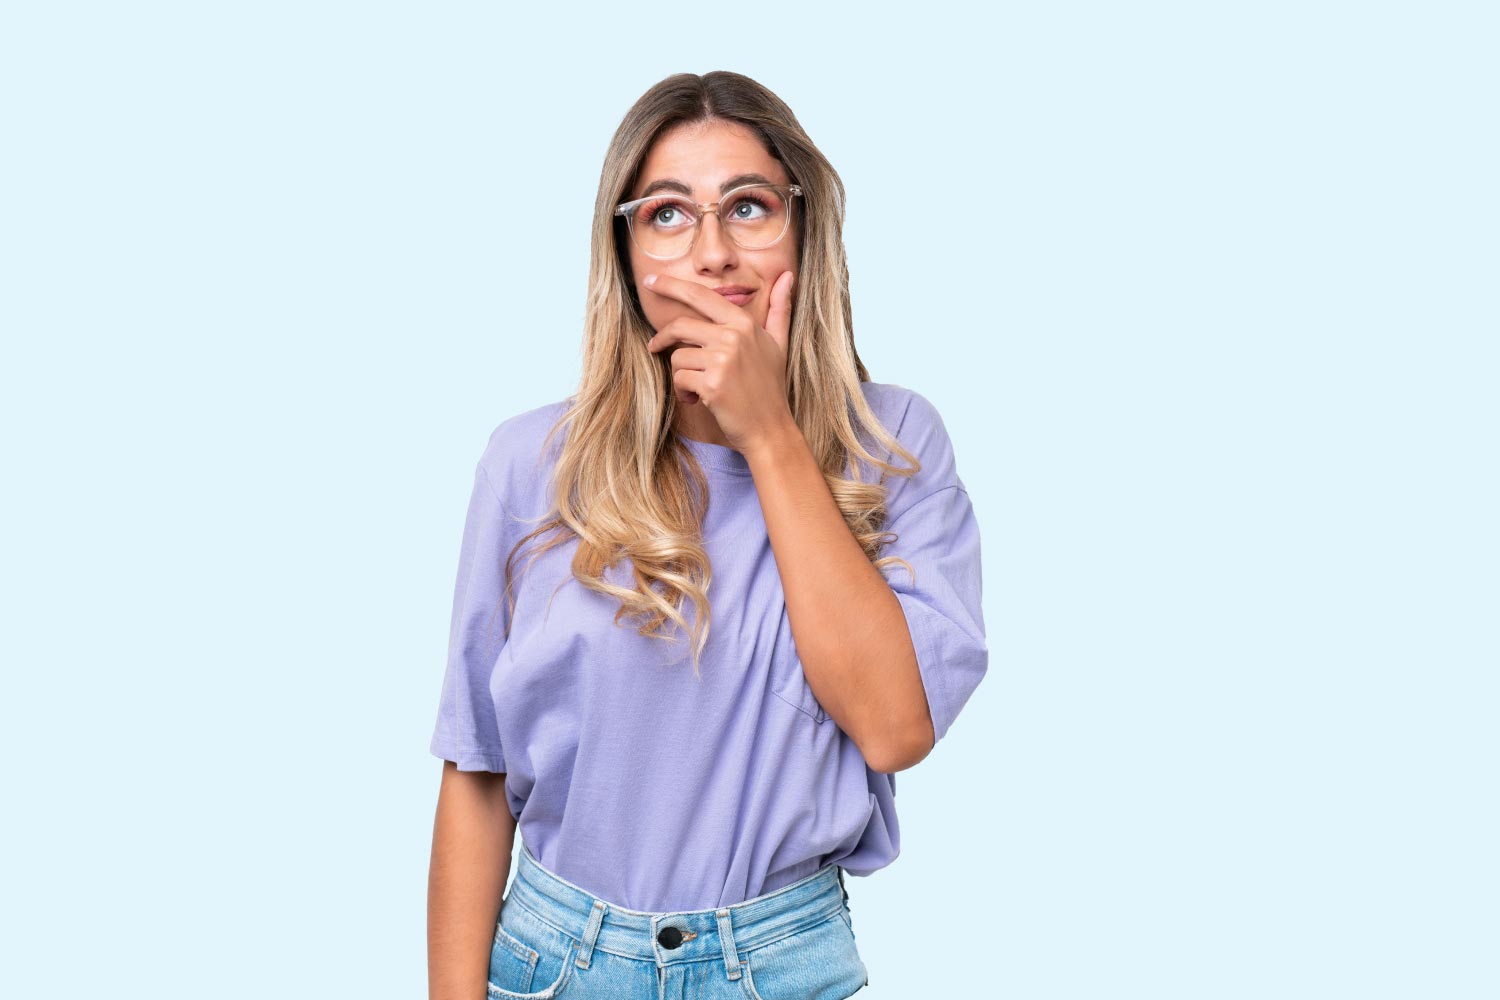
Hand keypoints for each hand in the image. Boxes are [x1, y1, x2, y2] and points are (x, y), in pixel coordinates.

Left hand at [643, 270, 796, 455]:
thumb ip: (780, 308)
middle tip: (654, 347)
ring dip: (682, 375)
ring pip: (677, 357)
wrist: (770, 429)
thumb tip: (787, 275)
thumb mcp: (779, 344)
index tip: (651, 281)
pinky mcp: (712, 384)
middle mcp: (733, 337)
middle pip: (680, 326)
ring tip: (698, 388)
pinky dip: (684, 392)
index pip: (701, 296)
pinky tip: (700, 400)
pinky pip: (680, 379)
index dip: (672, 285)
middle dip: (662, 338)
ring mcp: (722, 360)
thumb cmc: (770, 387)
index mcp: (744, 323)